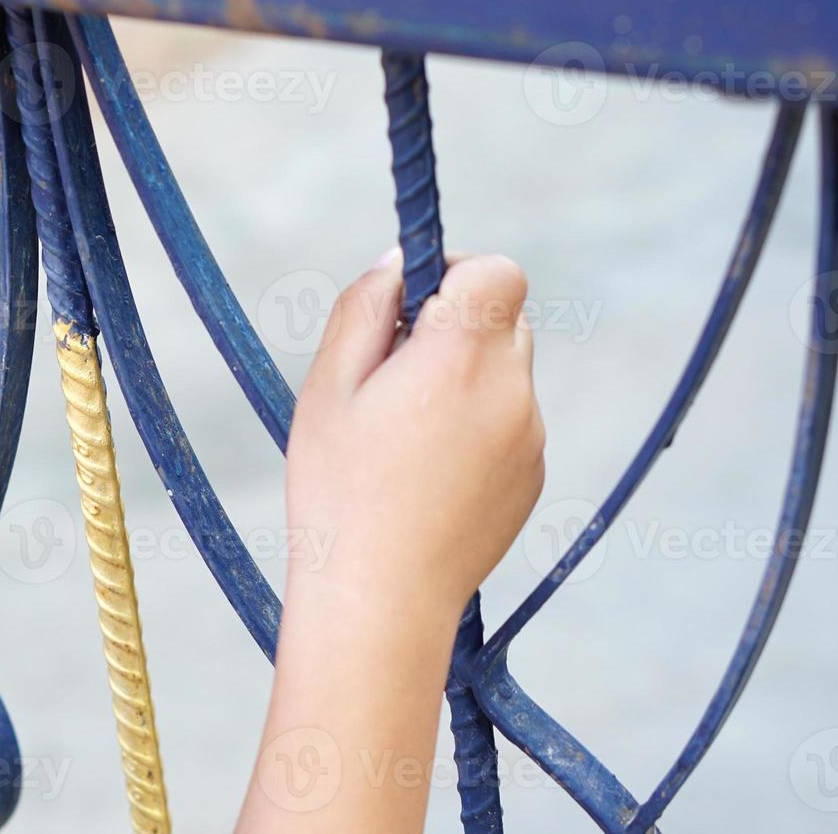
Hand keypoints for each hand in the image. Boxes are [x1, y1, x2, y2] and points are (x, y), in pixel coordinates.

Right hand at [286, 249, 544, 615]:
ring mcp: (531, 438)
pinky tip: (426, 472)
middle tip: (395, 371)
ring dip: (466, 376)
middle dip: (457, 325)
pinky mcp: (534, 477)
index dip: (457, 270)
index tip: (415, 303)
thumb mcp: (328, 387)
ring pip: (508, 371)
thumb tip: (399, 262)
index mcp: (459, 359)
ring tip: (405, 433)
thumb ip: (365, 308)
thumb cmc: (339, 490)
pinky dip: (478, 424)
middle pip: (506, 317)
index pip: (499, 271)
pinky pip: (512, 421)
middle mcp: (511, 392)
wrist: (379, 600)